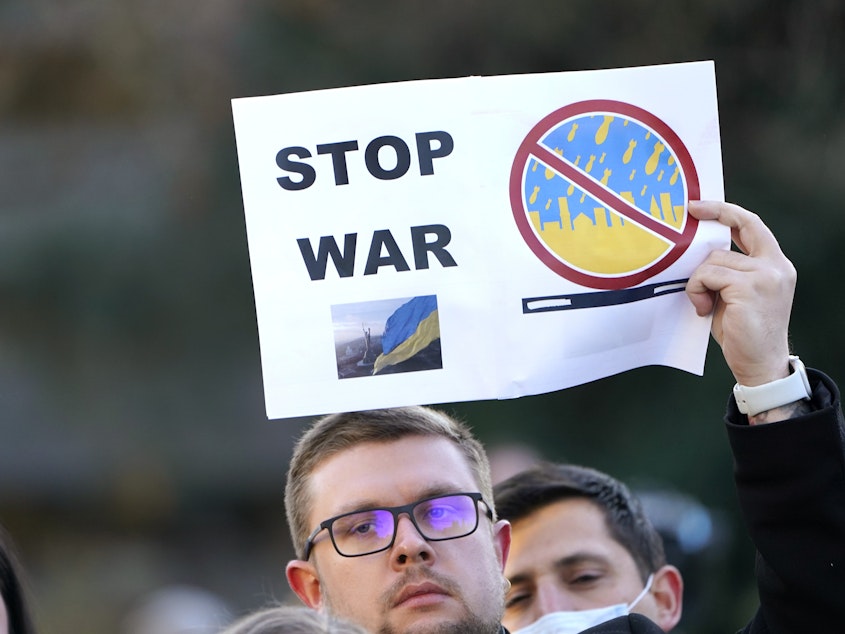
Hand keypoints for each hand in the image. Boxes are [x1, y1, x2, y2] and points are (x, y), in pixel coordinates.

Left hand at [685, 201, 795, 385]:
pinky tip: (703, 309)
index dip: (726, 211)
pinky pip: (707, 275)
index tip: (700, 206)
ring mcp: (765, 275)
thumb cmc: (744, 332)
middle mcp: (775, 266)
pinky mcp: (749, 287)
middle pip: (737, 227)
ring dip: (698, 281)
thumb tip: (698, 253)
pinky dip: (696, 290)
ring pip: (713, 260)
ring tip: (703, 304)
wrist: (760, 364)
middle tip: (688, 213)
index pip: (753, 225)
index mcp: (775, 265)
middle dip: (712, 214)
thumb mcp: (737, 294)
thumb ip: (728, 272)